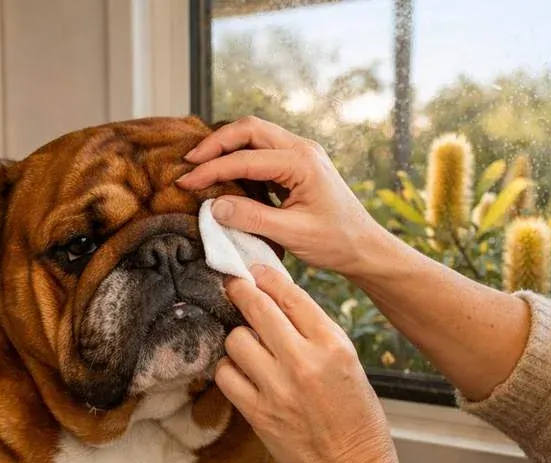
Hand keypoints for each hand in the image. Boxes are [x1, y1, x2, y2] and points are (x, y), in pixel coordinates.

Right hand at [178, 116, 388, 274]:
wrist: (364, 246)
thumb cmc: (335, 241)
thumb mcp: (292, 234)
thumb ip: (252, 218)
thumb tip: (215, 206)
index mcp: (302, 162)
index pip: (245, 158)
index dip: (212, 170)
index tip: (186, 183)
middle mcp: (302, 149)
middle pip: (249, 129)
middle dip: (216, 143)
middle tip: (189, 162)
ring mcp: (301, 153)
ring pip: (255, 135)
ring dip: (226, 147)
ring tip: (200, 164)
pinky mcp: (297, 164)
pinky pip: (262, 150)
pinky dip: (239, 156)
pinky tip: (224, 173)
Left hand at [216, 265, 400, 462]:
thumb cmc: (355, 415)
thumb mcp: (349, 363)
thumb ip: (315, 332)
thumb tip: (279, 302)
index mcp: (333, 346)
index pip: (292, 297)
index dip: (268, 278)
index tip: (255, 271)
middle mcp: (304, 363)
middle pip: (258, 309)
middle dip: (241, 291)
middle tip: (233, 285)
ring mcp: (278, 389)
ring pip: (236, 340)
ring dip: (238, 337)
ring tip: (247, 344)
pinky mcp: (258, 412)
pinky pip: (226, 375)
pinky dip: (230, 368)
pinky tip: (241, 371)